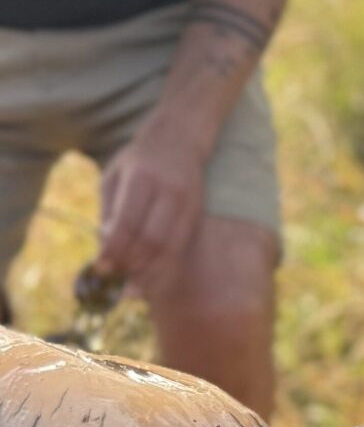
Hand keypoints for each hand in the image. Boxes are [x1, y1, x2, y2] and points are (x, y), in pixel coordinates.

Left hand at [96, 118, 209, 289]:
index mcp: (141, 178)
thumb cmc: (138, 160)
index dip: (115, 250)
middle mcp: (169, 191)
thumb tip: (106, 251)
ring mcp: (188, 204)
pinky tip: (152, 278)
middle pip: (151, 240)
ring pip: (170, 248)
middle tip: (116, 283)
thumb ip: (110, 213)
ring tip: (134, 288)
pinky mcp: (198, 214)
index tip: (102, 269)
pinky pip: (181, 248)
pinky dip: (165, 267)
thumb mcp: (114, 177)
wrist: (180, 138)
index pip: (128, 223)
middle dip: (132, 266)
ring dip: (151, 272)